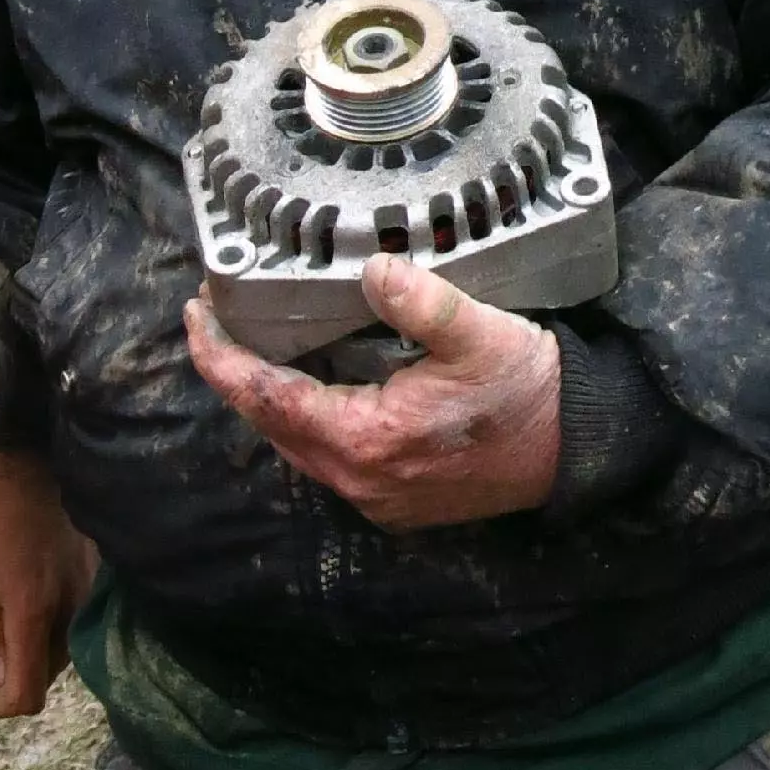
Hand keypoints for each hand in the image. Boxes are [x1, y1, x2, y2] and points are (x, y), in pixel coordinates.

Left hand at [0, 449, 98, 718]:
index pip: (27, 692)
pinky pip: (77, 619)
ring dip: (37, 649)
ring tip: (11, 617)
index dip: (0, 705)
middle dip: (17, 673)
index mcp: (34, 609)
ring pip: (65, 649)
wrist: (41, 457)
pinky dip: (55, 624)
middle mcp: (70, 608)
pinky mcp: (99, 575)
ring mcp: (90, 591)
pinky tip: (37, 595)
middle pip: (48, 675)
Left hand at [184, 255, 560, 530]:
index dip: (221, 358)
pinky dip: (307, 417)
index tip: (195, 316)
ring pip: (298, 444)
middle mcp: (361, 479)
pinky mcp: (394, 500)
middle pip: (272, 424)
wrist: (573, 447)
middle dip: (236, 373)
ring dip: (271, 397)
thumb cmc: (526, 390)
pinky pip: (329, 456)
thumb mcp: (476, 333)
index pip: (266, 397)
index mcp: (368, 439)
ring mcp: (376, 497)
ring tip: (256, 344)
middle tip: (218, 319)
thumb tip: (371, 269)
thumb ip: (420, 302)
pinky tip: (314, 381)